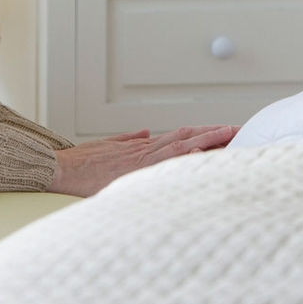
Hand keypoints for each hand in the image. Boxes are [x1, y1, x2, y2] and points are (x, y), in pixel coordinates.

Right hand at [47, 125, 238, 196]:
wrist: (61, 169)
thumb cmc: (82, 163)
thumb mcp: (108, 147)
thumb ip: (129, 140)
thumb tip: (146, 132)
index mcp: (143, 147)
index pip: (182, 137)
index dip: (205, 133)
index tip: (226, 131)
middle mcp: (146, 152)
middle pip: (188, 138)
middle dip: (216, 134)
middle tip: (241, 130)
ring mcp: (142, 162)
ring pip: (182, 147)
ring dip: (207, 140)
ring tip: (231, 136)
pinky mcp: (134, 173)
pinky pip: (165, 165)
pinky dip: (183, 160)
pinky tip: (201, 157)